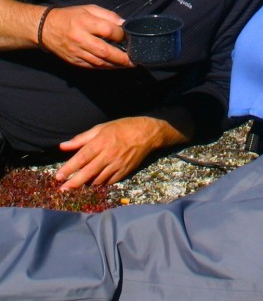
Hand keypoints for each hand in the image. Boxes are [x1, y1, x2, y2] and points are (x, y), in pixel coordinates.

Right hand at [41, 5, 131, 68]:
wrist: (45, 28)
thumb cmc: (71, 16)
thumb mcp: (89, 9)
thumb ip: (108, 15)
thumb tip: (124, 24)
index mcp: (84, 22)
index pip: (108, 30)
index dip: (120, 34)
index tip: (128, 36)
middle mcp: (80, 38)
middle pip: (104, 50)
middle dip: (122, 57)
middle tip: (135, 59)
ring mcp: (76, 51)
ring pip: (99, 61)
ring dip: (115, 65)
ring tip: (128, 64)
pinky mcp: (73, 60)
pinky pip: (92, 66)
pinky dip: (105, 67)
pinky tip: (114, 66)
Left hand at [55, 115, 187, 189]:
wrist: (147, 133)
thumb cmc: (122, 128)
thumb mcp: (101, 128)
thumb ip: (81, 139)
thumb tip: (63, 146)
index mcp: (101, 142)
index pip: (81, 158)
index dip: (69, 168)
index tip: (58, 177)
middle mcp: (109, 155)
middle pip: (88, 172)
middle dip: (74, 183)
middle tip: (62, 191)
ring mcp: (118, 164)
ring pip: (98, 179)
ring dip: (87, 184)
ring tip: (78, 186)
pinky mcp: (125, 170)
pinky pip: (110, 181)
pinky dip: (101, 184)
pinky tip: (95, 183)